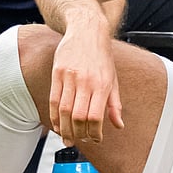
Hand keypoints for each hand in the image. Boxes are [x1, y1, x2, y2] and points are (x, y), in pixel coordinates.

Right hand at [48, 25, 124, 142]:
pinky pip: (53, 100)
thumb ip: (115, 104)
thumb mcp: (113, 79)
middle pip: (78, 117)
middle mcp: (85, 82)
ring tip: (68, 138)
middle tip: (79, 141)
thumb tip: (118, 125)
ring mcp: (69, 77)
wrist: (87, 30)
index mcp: (102, 85)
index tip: (95, 139)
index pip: (95, 117)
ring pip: (64, 110)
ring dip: (65, 129)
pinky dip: (55, 116)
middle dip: (78, 134)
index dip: (94, 133)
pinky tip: (58, 124)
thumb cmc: (102, 56)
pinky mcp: (57, 73)